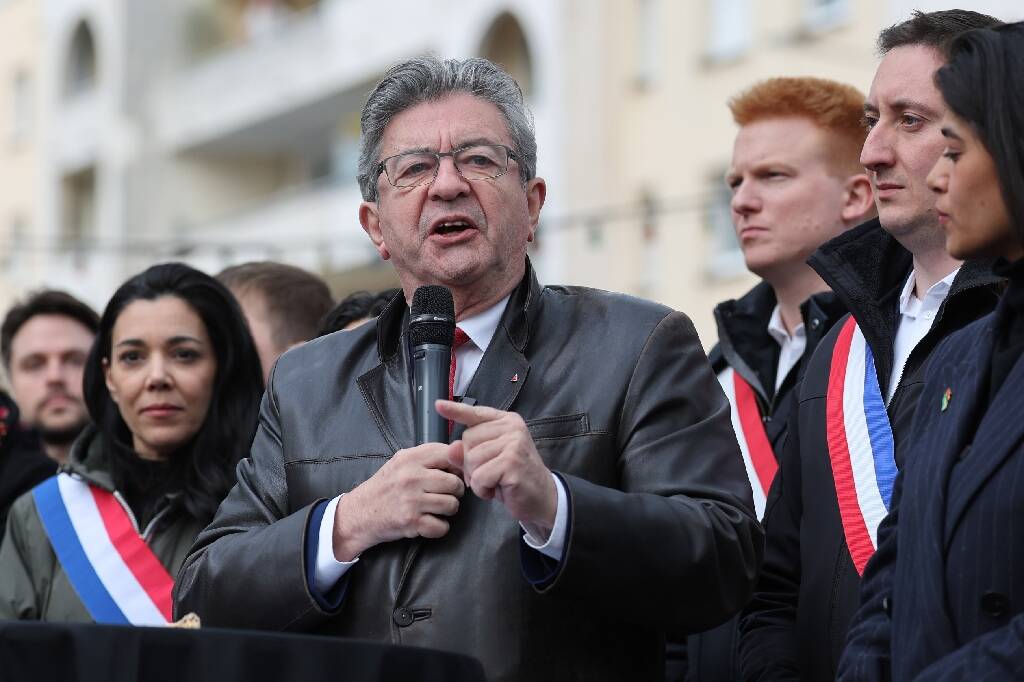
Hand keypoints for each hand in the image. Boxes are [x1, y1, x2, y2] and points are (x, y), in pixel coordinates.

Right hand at [332, 443, 463, 560]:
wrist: (359, 513)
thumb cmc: (386, 487)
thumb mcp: (402, 462)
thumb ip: (429, 456)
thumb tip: (461, 451)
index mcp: (410, 458)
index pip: (449, 455)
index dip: (457, 466)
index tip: (451, 474)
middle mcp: (411, 477)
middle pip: (455, 483)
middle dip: (454, 492)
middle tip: (443, 494)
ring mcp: (411, 500)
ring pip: (452, 505)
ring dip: (447, 510)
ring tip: (435, 508)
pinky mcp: (411, 522)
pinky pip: (442, 527)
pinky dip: (438, 528)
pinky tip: (428, 522)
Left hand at [435, 400, 556, 533]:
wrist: (543, 497)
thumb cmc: (514, 477)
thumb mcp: (489, 461)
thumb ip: (469, 452)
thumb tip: (452, 449)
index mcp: (506, 422)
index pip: (476, 413)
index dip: (455, 410)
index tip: (438, 405)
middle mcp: (511, 428)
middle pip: (467, 440)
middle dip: (470, 463)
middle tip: (489, 474)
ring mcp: (513, 443)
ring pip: (471, 460)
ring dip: (476, 479)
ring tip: (494, 482)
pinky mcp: (512, 462)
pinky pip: (479, 476)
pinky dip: (482, 489)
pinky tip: (496, 490)